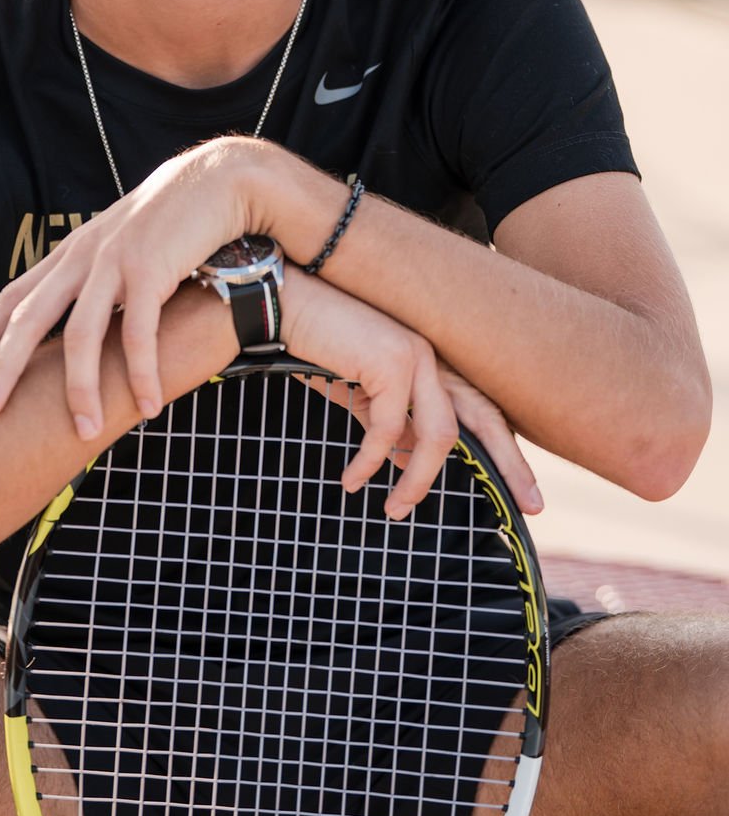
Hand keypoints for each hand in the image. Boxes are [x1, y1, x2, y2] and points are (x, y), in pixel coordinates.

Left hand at [0, 138, 259, 432]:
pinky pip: (139, 333)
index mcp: (73, 252)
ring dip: (81, 388)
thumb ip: (99, 276)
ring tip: (85, 431)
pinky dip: (141, 374)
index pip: (15, 295)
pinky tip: (148, 405)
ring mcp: (115, 261)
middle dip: (4, 366)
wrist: (217, 180)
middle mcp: (84, 256)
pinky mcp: (151, 268)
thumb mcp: (123, 244)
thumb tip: (90, 318)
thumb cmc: (174, 218)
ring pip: (82, 334)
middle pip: (30, 318)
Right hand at [278, 267, 541, 519]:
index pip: (482, 408)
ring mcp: (417, 354)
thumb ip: (388, 421)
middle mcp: (434, 355)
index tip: (525, 491)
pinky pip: (388, 429)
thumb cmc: (317, 344)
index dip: (507, 449)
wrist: (283, 305)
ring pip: (438, 435)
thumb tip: (404, 462)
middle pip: (486, 418)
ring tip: (393, 510)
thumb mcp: (360, 391)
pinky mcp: (391, 360)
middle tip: (533, 508)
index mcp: (431, 361)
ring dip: (417, 480)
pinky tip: (351, 479)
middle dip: (511, 465)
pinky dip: (369, 461)